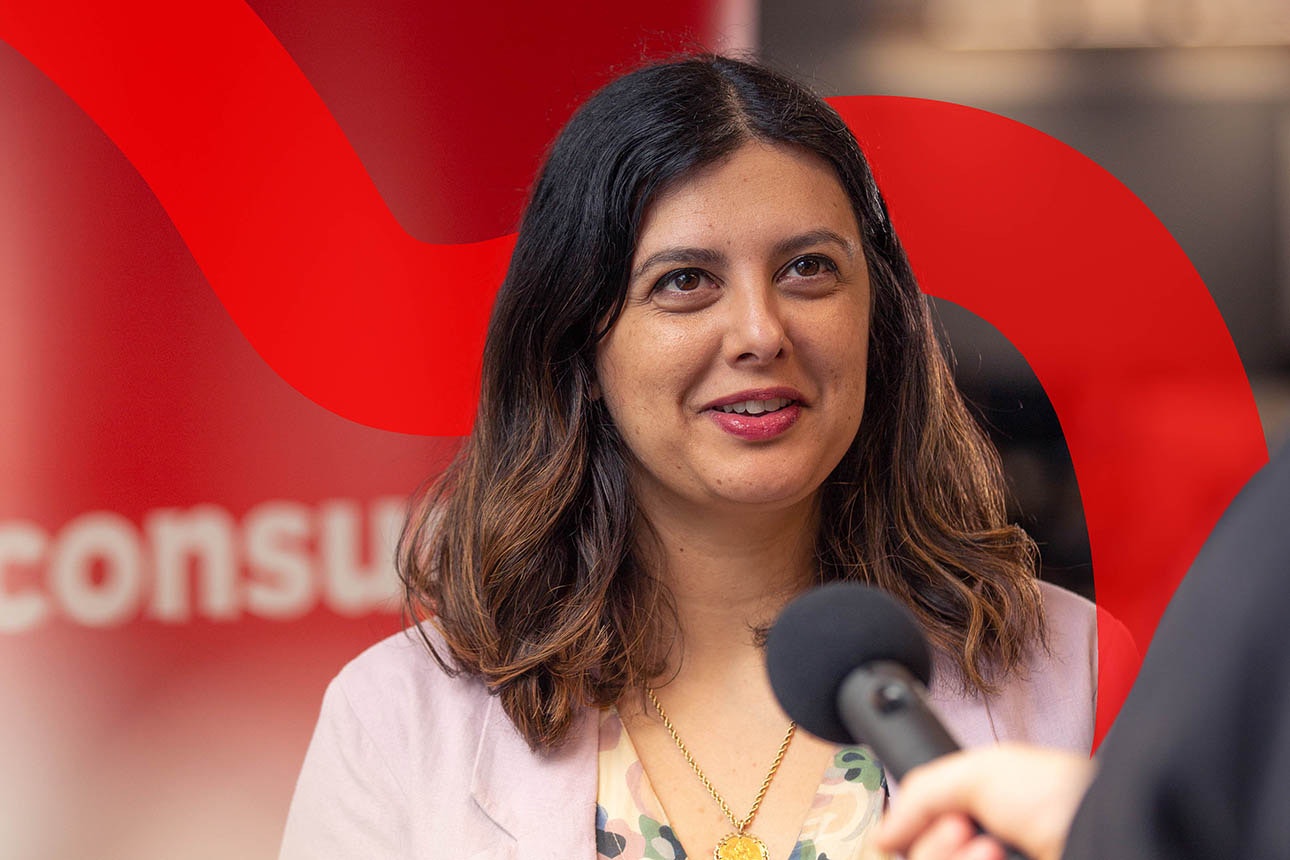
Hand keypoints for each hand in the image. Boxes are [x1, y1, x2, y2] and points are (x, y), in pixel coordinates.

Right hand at [874, 743, 1095, 859]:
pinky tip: (999, 859)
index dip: (910, 835)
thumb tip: (883, 837)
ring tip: (992, 848)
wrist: (1105, 830)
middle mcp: (975, 855)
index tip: (936, 820)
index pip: (909, 844)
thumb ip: (920, 794)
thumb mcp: (979, 772)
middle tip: (965, 827)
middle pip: (914, 859)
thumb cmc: (1061, 796)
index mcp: (970, 826)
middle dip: (932, 847)